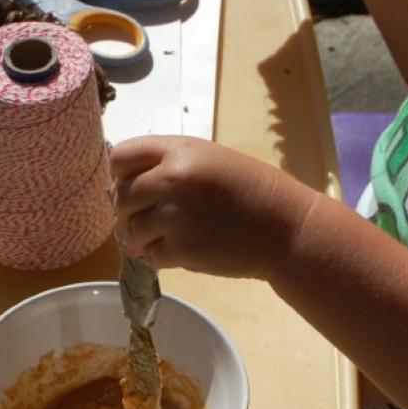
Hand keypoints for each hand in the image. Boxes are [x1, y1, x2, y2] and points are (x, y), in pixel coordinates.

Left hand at [111, 135, 315, 279]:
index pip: (122, 157)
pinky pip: (149, 256)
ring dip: (142, 237)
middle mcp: (171, 179)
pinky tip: (180, 250)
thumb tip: (124, 188)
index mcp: (179, 150)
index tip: (134, 185)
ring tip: (167, 236)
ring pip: (131, 230)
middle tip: (151, 218)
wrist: (285, 228)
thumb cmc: (250, 190)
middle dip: (130, 210)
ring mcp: (174, 215)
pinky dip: (159, 258)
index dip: (122, 174)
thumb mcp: (209, 160)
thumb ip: (167, 165)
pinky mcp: (181, 249)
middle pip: (122, 196)